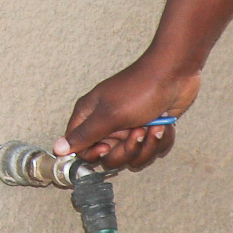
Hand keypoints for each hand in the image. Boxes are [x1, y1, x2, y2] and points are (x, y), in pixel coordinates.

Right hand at [62, 51, 201, 172]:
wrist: (174, 75)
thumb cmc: (140, 90)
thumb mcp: (109, 115)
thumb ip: (84, 135)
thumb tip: (57, 148)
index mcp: (90, 116)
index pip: (81, 149)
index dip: (94, 153)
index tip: (107, 146)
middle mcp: (107, 124)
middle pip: (110, 157)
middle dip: (128, 149)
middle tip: (137, 130)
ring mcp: (128, 128)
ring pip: (132, 156)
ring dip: (147, 145)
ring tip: (154, 125)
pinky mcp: (147, 130)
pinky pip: (150, 150)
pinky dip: (160, 140)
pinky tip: (163, 124)